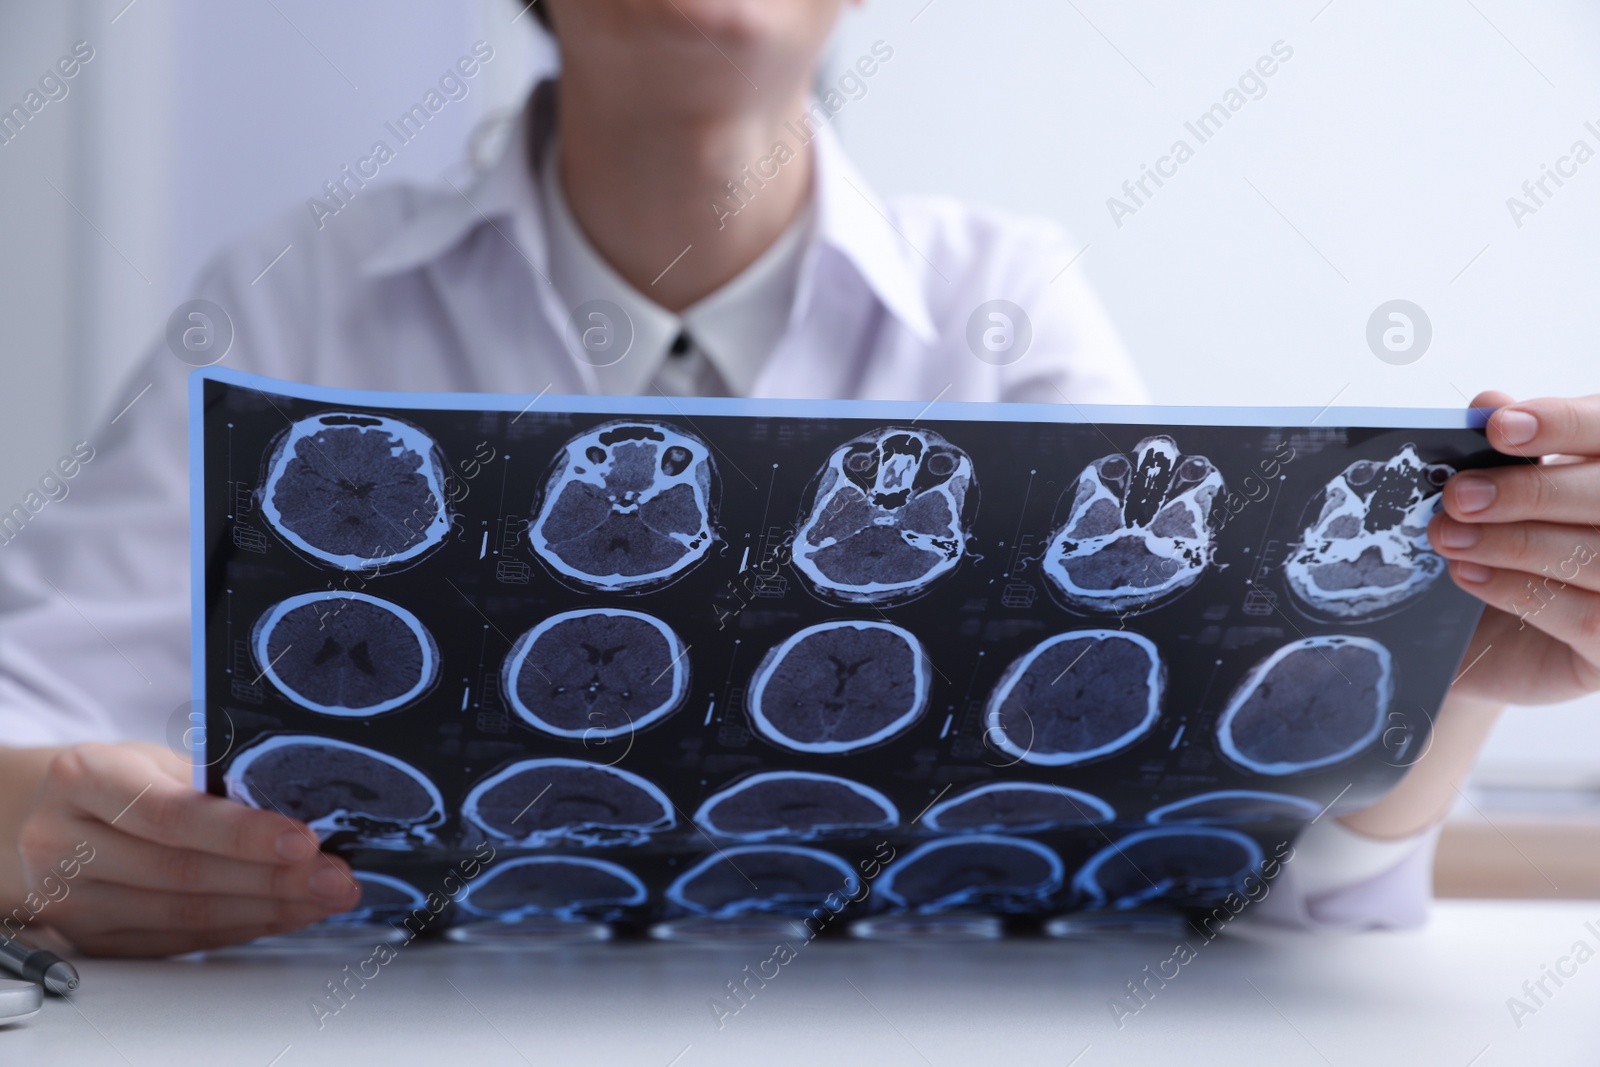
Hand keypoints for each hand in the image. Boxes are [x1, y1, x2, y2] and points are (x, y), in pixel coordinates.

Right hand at [14, 742, 359, 956]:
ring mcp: (71, 898)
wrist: (38, 817)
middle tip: (337, 877)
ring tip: (324, 898)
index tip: (307, 841)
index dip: (244, 833)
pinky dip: (240, 929)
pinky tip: (285, 915)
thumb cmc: (113, 778)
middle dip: (275, 879)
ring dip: (268, 910)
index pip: (172, 813)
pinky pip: (178, 941)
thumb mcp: (152, 758)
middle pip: (184, 873)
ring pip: (185, 916)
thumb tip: (305, 801)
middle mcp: (63, 841)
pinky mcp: (90, 939)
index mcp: (84, 777)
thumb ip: (214, 779)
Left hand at [1428, 391, 1599, 706]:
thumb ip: (1509, 446)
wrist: (1494, 639)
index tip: (1500, 426)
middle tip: (1459, 495)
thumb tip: (1491, 400)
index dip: (1564, 424)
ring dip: (1511, 542)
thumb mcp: (1505, 493)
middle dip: (1529, 492)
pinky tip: (1467, 573)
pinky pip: (1580, 614)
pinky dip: (1516, 588)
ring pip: (1592, 555)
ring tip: (1448, 536)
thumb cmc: (1509, 551)